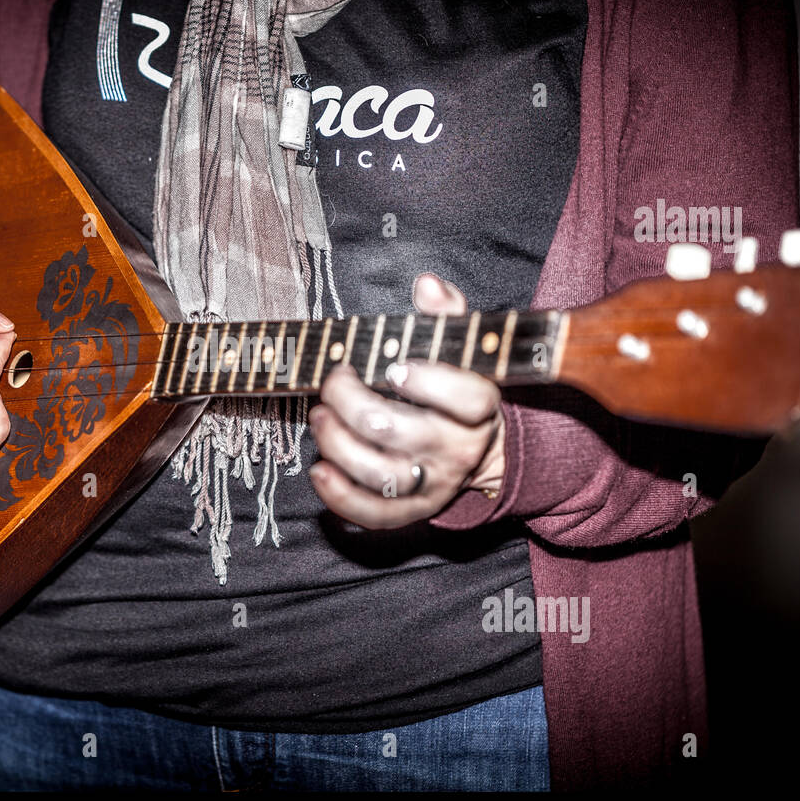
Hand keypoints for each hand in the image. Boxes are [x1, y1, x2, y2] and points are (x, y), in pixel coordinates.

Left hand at [308, 273, 504, 528]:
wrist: (480, 448)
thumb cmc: (457, 386)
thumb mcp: (461, 348)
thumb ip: (446, 314)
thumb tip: (427, 284)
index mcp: (479, 406)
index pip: (469, 400)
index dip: (432, 383)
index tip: (393, 367)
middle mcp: (459, 449)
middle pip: (405, 433)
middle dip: (354, 404)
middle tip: (332, 383)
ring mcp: (435, 483)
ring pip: (383, 475)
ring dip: (339, 445)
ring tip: (319, 416)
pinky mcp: (414, 511)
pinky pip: (377, 516)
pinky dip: (341, 498)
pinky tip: (319, 470)